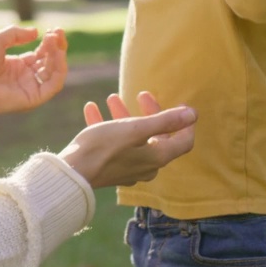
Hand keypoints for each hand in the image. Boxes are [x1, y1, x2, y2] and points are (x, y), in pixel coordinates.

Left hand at [0, 26, 67, 117]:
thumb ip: (15, 34)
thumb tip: (36, 32)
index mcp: (15, 65)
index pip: (39, 54)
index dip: (48, 42)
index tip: (53, 29)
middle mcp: (24, 78)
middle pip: (48, 62)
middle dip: (55, 46)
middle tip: (58, 31)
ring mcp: (29, 88)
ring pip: (53, 73)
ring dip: (59, 55)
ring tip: (56, 40)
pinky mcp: (32, 98)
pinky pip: (53, 86)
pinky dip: (59, 70)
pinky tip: (58, 54)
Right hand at [59, 93, 195, 187]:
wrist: (72, 173)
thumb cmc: (104, 148)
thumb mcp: (135, 129)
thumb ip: (164, 120)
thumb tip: (193, 113)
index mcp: (157, 157)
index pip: (183, 141)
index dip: (185, 122)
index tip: (180, 104)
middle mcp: (147, 165)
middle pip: (157, 136)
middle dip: (149, 112)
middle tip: (141, 94)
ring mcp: (128, 168)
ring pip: (132, 137)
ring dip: (124, 116)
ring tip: (111, 97)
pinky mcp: (110, 168)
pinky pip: (113, 144)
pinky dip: (106, 126)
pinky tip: (92, 109)